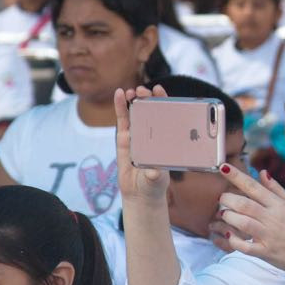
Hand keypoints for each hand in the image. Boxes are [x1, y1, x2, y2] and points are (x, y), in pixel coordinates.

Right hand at [113, 85, 171, 204]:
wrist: (139, 193)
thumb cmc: (154, 184)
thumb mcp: (157, 179)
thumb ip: (155, 174)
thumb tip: (154, 170)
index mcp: (164, 138)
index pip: (166, 115)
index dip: (163, 101)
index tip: (159, 91)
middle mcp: (152, 133)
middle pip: (150, 110)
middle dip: (147, 98)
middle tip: (143, 90)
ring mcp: (137, 134)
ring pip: (135, 112)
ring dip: (134, 99)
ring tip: (131, 91)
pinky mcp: (124, 138)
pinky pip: (122, 120)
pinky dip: (120, 106)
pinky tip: (119, 94)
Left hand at [214, 166, 284, 284]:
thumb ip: (276, 189)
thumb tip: (262, 172)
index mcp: (279, 204)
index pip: (254, 186)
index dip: (237, 176)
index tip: (223, 167)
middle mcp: (273, 218)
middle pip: (245, 204)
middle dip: (228, 199)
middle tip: (222, 199)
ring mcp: (269, 236)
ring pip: (243, 223)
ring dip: (229, 217)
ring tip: (224, 214)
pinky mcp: (266, 252)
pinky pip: (245, 247)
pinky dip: (234, 241)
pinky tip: (229, 235)